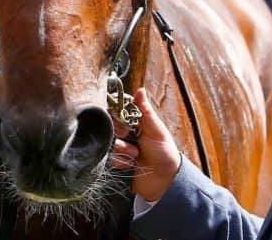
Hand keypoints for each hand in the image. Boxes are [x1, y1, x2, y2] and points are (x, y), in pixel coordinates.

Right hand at [109, 87, 181, 201]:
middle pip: (108, 124)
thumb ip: (146, 111)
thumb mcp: (156, 130)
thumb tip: (140, 90)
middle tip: (128, 137)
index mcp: (135, 122)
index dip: (117, 114)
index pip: (117, 110)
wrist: (164, 181)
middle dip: (119, 133)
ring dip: (122, 150)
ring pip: (107, 141)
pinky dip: (119, 161)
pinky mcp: (114, 160)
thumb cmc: (164, 153)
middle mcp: (124, 132)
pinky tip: (130, 164)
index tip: (123, 121)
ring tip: (135, 155)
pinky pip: (107, 156)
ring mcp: (118, 146)